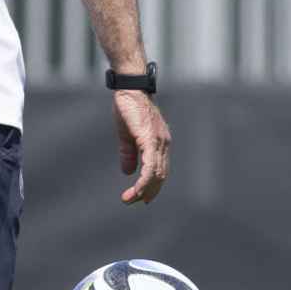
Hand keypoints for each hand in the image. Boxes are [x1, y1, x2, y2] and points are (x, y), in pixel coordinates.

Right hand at [113, 89, 169, 204]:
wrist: (130, 88)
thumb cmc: (128, 107)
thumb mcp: (127, 135)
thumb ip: (129, 154)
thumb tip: (128, 172)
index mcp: (160, 142)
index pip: (160, 169)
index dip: (153, 184)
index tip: (143, 197)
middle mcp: (163, 143)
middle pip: (161, 175)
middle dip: (148, 191)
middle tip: (134, 201)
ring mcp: (159, 142)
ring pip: (156, 174)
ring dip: (143, 190)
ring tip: (129, 199)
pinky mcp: (150, 139)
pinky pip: (150, 167)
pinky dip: (143, 181)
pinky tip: (134, 190)